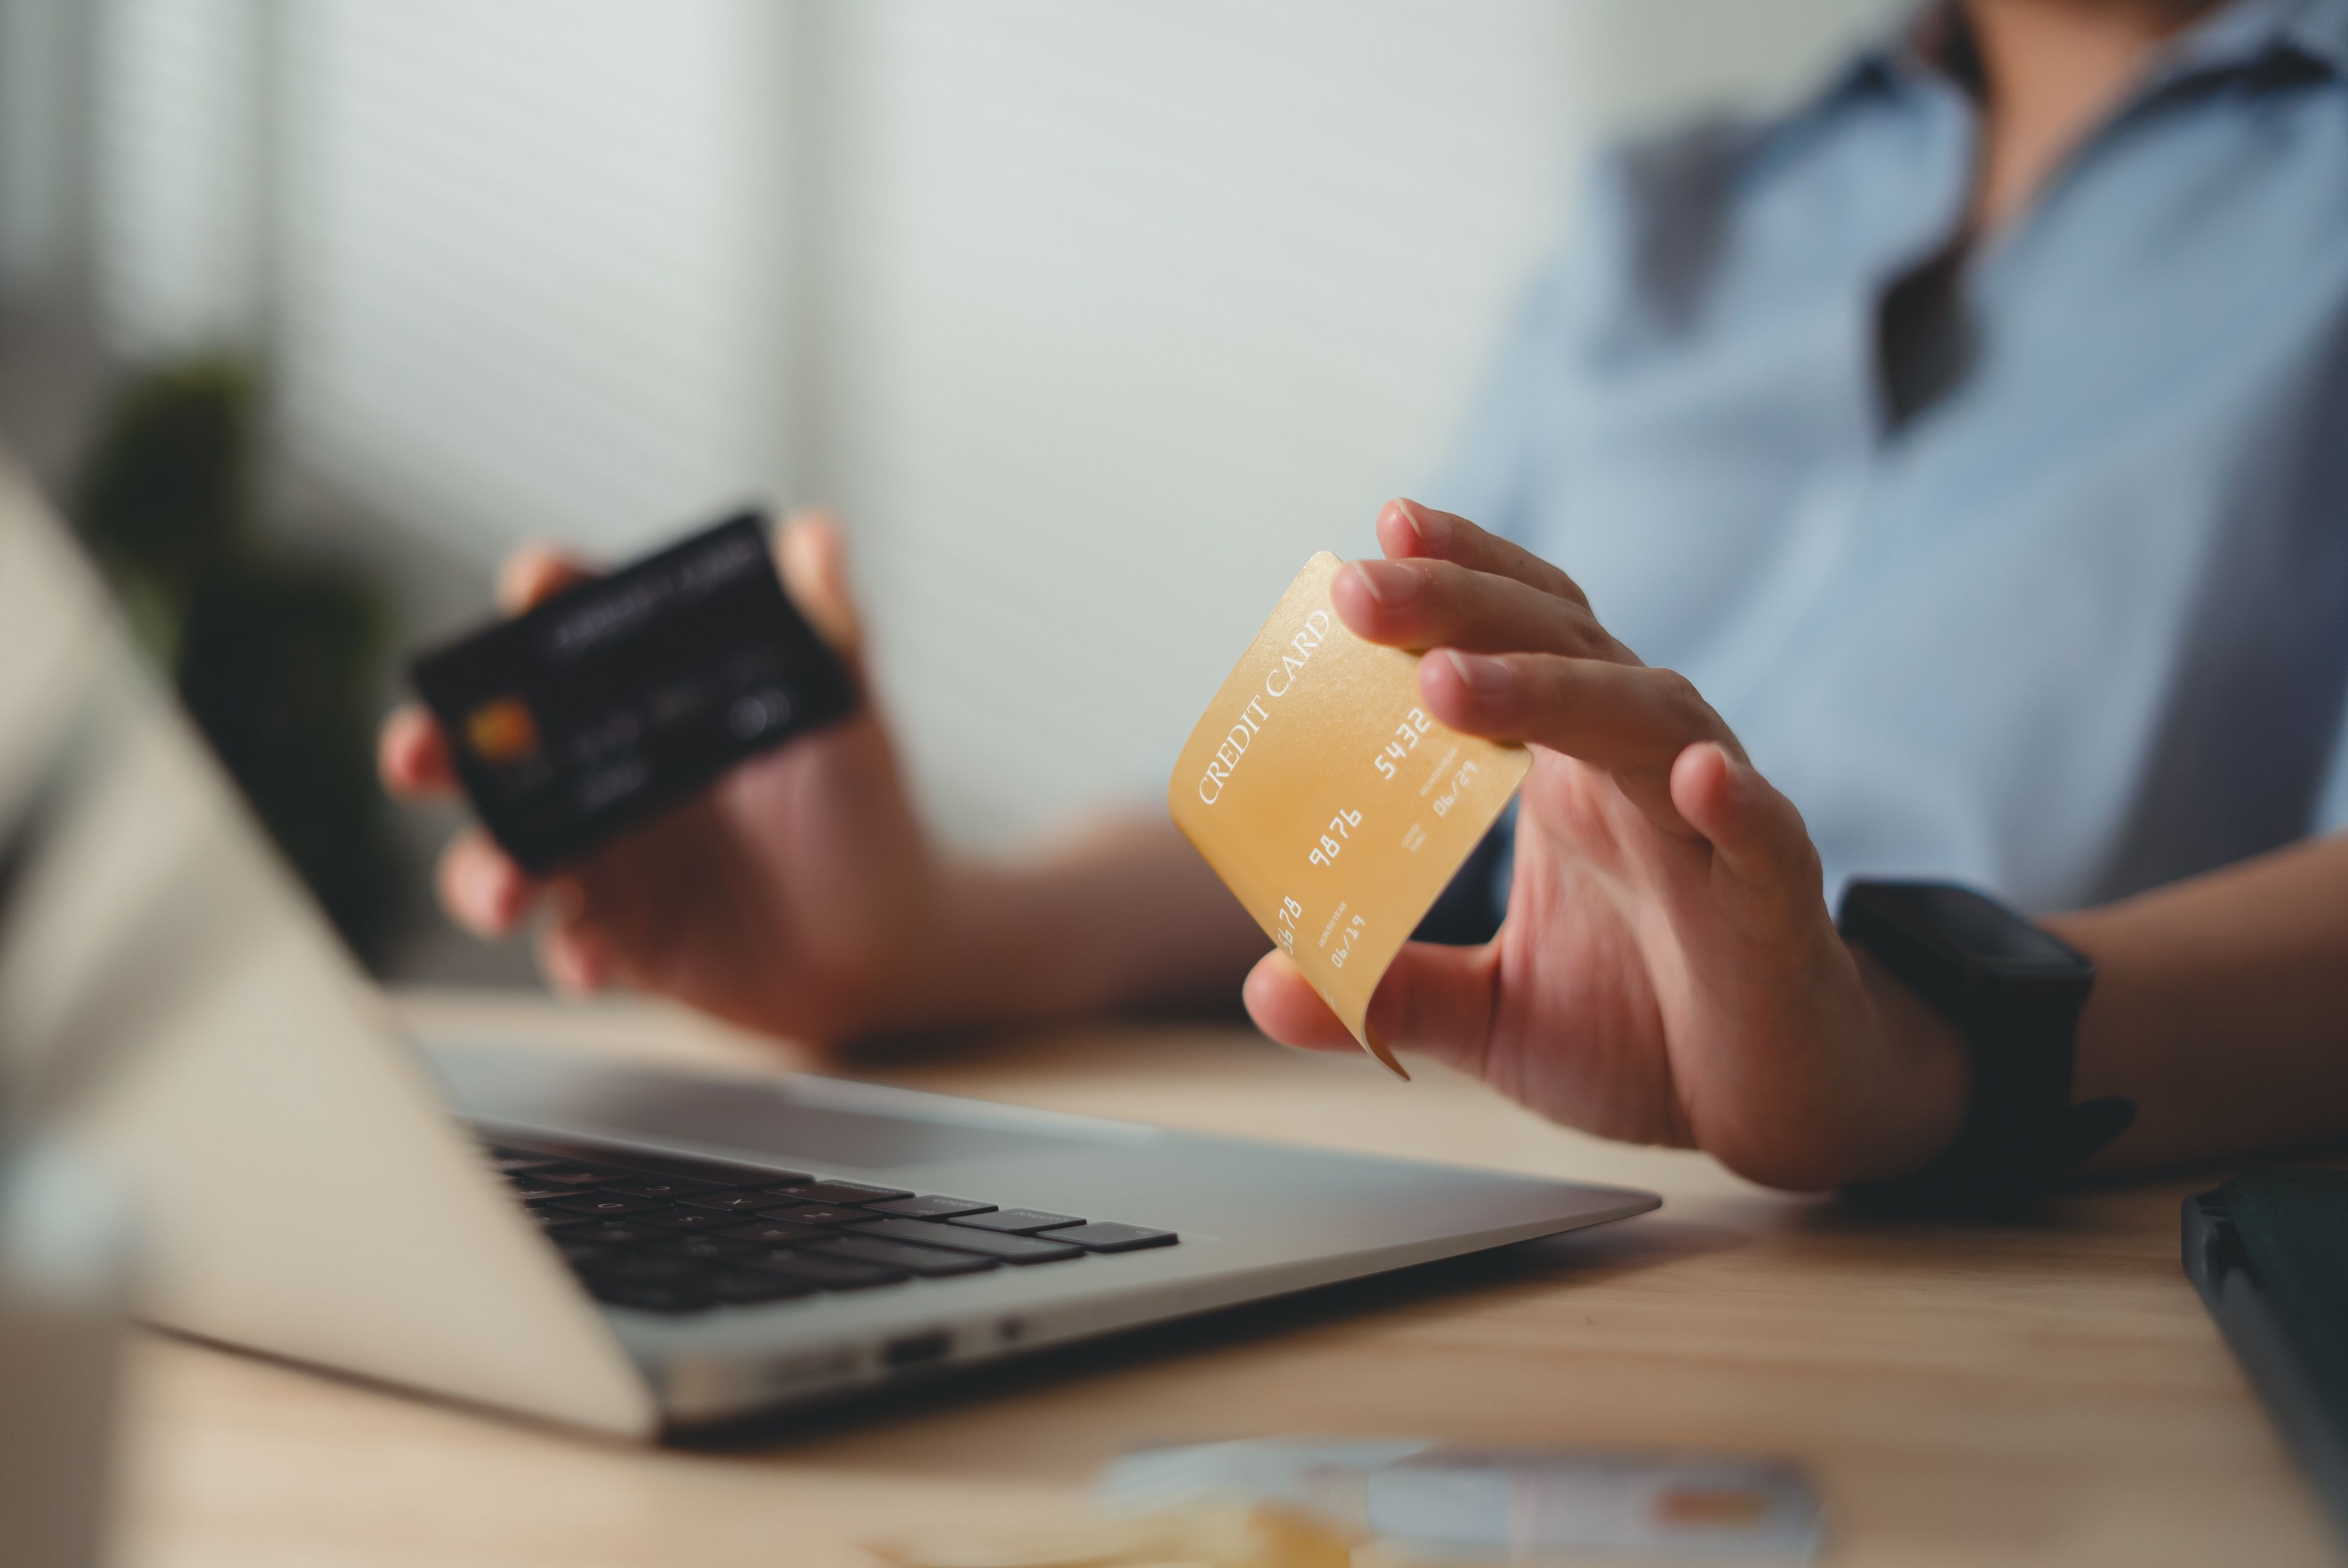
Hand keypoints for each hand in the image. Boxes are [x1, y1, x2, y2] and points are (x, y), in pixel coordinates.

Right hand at [379, 514, 947, 1041]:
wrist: (886, 944)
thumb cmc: (864, 813)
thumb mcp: (847, 719)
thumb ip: (829, 635)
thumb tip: (820, 533)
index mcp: (650, 698)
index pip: (577, 627)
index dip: (545, 593)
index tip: (532, 582)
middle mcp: (605, 771)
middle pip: (492, 744)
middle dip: (435, 743)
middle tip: (416, 752)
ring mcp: (603, 858)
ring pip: (504, 855)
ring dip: (483, 871)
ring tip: (504, 892)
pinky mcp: (617, 939)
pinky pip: (569, 947)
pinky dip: (570, 956)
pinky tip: (590, 964)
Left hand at [1241, 500, 1969, 1189]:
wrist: (1772, 1110)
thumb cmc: (1640, 1034)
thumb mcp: (1492, 1016)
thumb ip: (1393, 990)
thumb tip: (1267, 987)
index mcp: (1572, 775)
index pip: (1518, 638)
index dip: (1459, 578)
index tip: (1375, 534)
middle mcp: (1643, 772)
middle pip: (1563, 650)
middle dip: (1463, 607)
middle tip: (1363, 586)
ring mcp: (1717, 833)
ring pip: (1648, 722)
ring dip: (1554, 693)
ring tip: (1449, 683)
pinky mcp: (1779, 914)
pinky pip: (1767, 840)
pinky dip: (1737, 803)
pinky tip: (1700, 775)